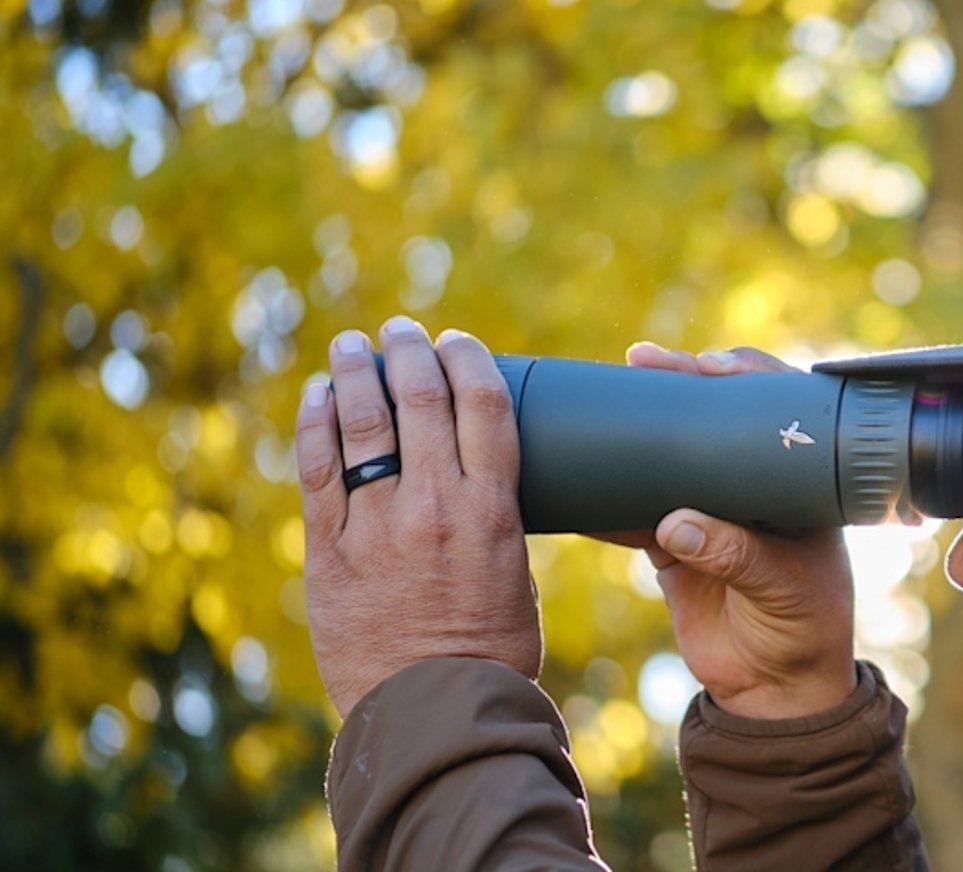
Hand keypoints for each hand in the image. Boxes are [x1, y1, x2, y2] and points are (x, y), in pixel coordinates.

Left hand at [295, 316, 538, 717]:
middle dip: (408, 351)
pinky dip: (314, 423)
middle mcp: (434, 505)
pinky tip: (316, 397)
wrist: (433, 714)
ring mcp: (376, 526)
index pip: (483, 405)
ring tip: (350, 345)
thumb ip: (495, 524)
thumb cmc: (491, 654)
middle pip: (420, 399)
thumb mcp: (517, 577)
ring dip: (355, 373)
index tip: (456, 340)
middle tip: (399, 330)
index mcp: (492, 510)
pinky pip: (316, 470)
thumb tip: (477, 488)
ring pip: (361, 423)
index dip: (468, 359)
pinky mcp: (329, 552)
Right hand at [603, 343, 856, 718]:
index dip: (746, 377)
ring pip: (672, 453)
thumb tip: (675, 524)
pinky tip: (580, 475)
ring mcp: (711, 511)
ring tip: (609, 391)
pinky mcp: (673, 545)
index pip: (778, 409)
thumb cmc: (805, 632)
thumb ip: (736, 556)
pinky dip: (607, 496)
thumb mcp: (784, 589)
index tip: (707, 365)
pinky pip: (634, 510)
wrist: (773, 691)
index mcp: (798, 482)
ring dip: (640, 427)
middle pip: (716, 418)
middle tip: (644, 359)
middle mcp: (754, 485)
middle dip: (680, 384)